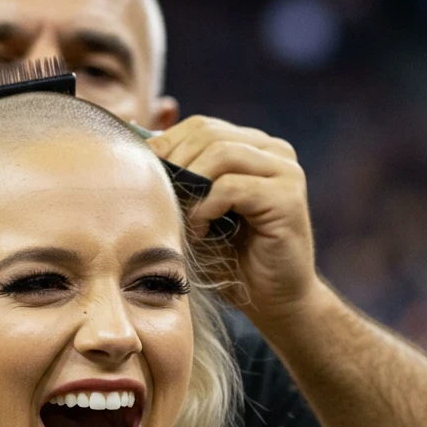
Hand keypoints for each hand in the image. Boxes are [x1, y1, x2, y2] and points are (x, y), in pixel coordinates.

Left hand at [147, 116, 318, 323]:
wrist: (274, 300)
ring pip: (220, 154)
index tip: (144, 176)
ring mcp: (285, 171)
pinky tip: (201, 231)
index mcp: (254, 146)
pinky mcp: (288, 196)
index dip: (166, 145)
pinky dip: (206, 208)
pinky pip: (232, 186)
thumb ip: (180, 179)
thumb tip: (139, 149)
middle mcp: (274, 151)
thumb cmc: (232, 258)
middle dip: (175, 166)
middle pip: (207, 133)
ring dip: (191, 188)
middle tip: (161, 200)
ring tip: (184, 220)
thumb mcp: (197, 211)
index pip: (200, 126)